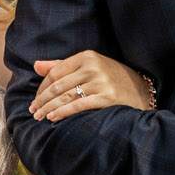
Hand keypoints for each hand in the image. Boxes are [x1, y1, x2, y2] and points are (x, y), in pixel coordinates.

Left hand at [30, 51, 153, 120]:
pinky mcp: (107, 97)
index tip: (35, 98)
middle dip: (42, 100)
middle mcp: (93, 67)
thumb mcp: (89, 67)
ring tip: (39, 117)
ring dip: (49, 108)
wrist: (142, 90)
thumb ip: (62, 65)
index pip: (56, 72)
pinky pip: (78, 106)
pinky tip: (52, 118)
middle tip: (33, 111)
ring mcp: (101, 82)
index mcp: (87, 56)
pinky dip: (62, 113)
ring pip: (66, 97)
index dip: (42, 87)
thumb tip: (36, 65)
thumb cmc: (111, 78)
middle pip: (59, 85)